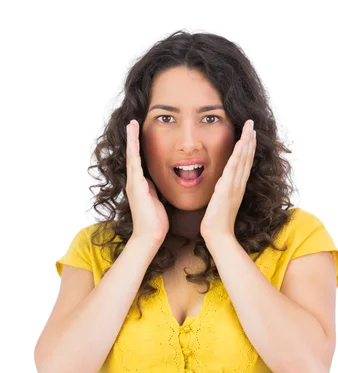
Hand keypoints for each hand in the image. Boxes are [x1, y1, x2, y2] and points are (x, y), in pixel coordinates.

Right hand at [126, 119, 169, 243]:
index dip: (138, 147)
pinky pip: (135, 164)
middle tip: (132, 122)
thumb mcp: (156, 201)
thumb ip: (154, 191)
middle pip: (132, 155)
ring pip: (132, 156)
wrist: (150, 236)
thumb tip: (155, 183)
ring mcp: (134, 184)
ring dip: (132, 140)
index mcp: (140, 185)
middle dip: (132, 138)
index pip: (139, 161)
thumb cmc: (155, 222)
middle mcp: (134, 183)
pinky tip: (134, 140)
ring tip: (131, 125)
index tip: (139, 133)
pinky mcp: (136, 187)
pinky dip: (134, 151)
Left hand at [200, 119, 255, 241]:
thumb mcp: (220, 203)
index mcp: (237, 187)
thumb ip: (221, 193)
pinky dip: (239, 155)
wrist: (218, 235)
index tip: (250, 135)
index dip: (248, 148)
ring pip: (243, 160)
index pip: (244, 164)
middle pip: (247, 158)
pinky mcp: (227, 189)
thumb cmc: (217, 223)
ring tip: (250, 128)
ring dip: (247, 143)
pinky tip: (241, 144)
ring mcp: (234, 186)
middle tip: (252, 124)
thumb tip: (219, 186)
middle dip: (250, 140)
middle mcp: (238, 185)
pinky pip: (234, 168)